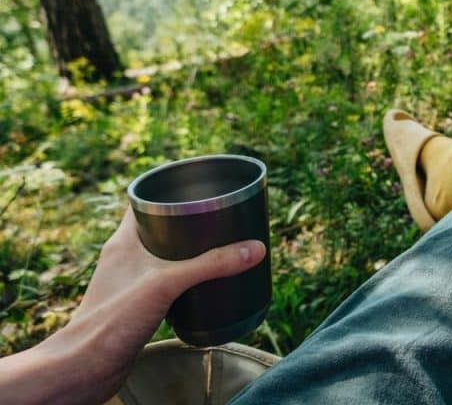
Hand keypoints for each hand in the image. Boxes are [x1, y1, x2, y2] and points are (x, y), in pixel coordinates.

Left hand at [0, 208, 264, 404]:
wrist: (86, 367)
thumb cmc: (113, 320)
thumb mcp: (168, 283)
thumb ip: (211, 265)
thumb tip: (255, 248)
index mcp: (124, 241)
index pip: (144, 203)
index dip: (170, 194)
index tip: (199, 193)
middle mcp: (123, 258)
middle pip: (158, 229)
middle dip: (188, 226)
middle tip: (218, 225)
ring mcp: (127, 282)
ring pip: (160, 258)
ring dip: (185, 255)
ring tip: (216, 254)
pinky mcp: (133, 306)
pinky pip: (161, 283)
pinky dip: (180, 281)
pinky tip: (198, 290)